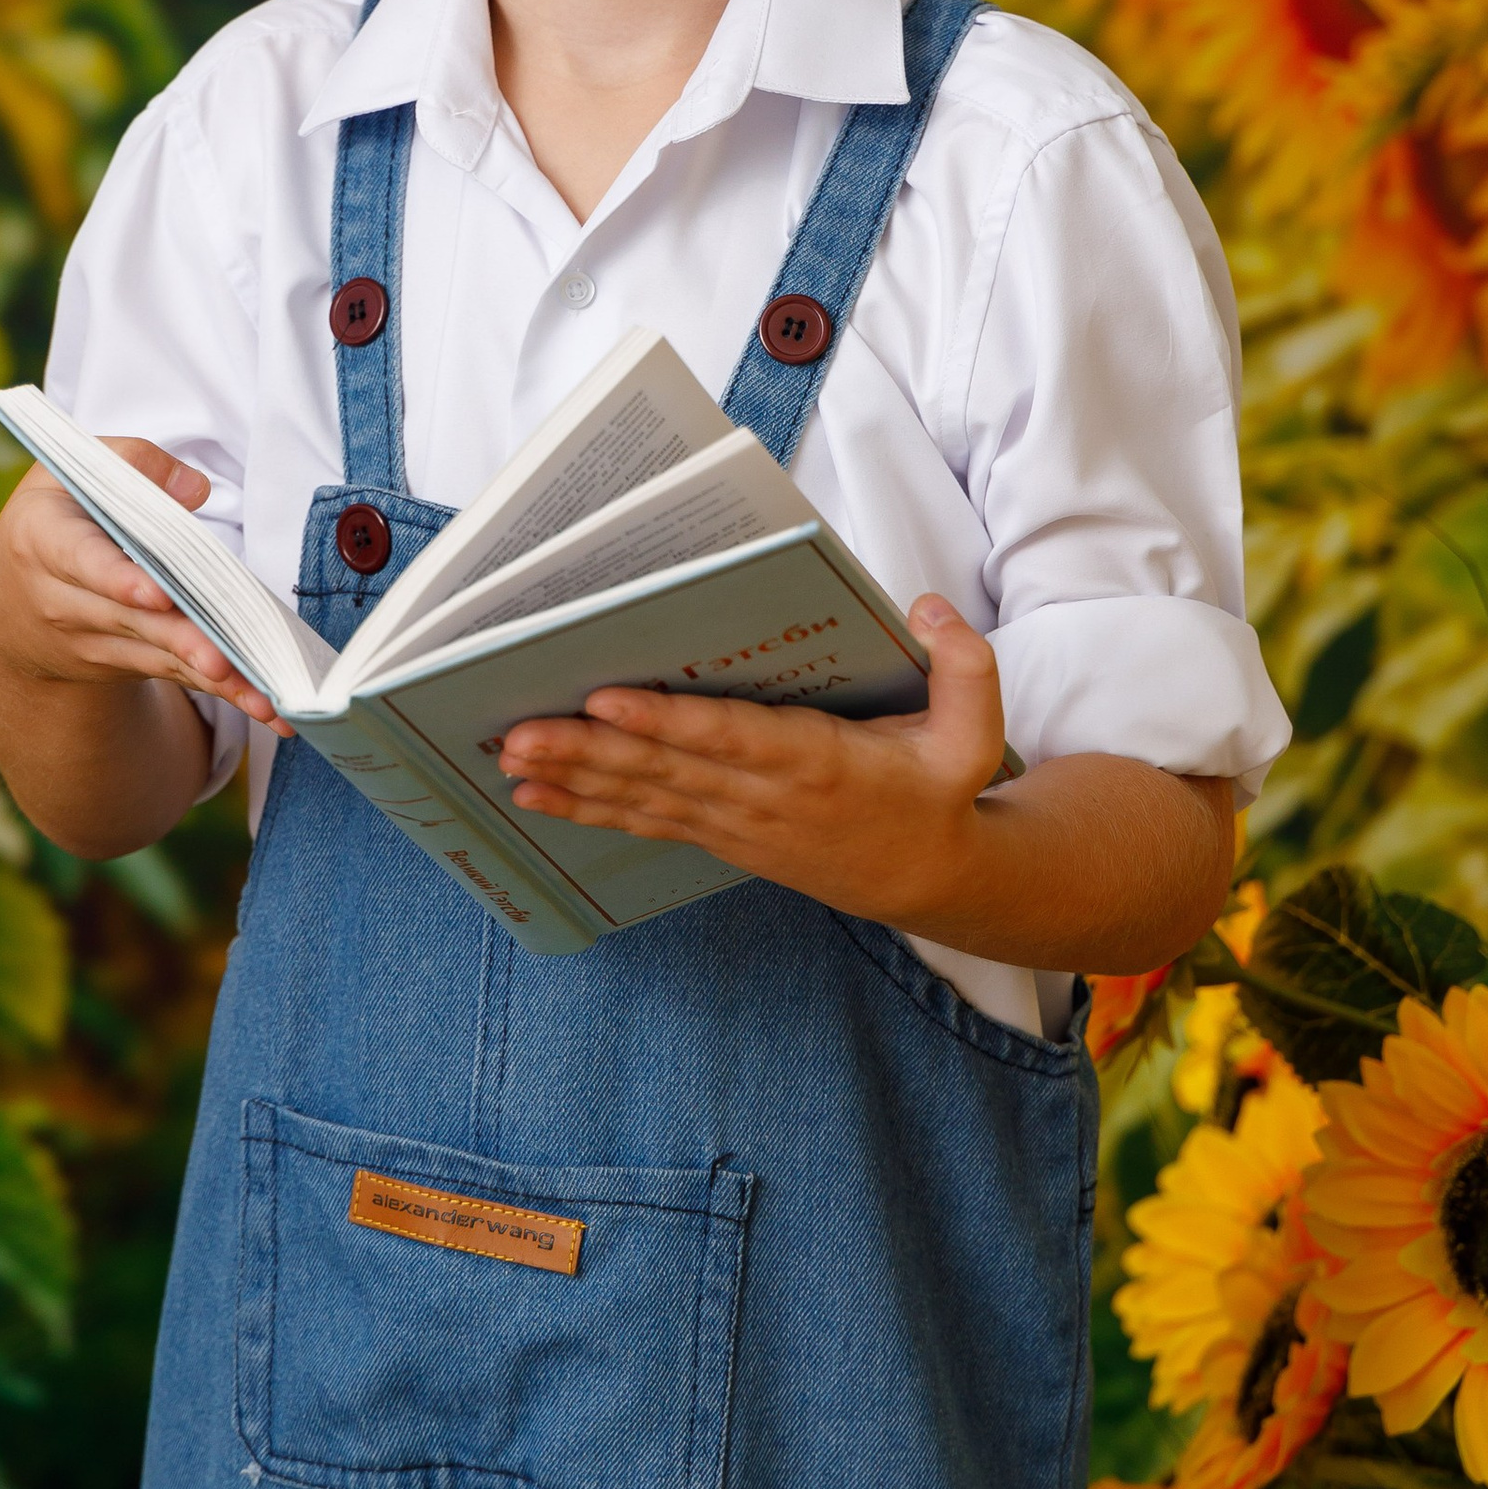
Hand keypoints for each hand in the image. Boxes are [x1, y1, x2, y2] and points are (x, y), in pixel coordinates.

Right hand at [0, 439, 289, 736]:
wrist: (8, 605)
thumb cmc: (55, 519)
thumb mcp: (73, 473)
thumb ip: (133, 462)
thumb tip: (194, 490)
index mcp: (43, 538)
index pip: (82, 560)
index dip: (119, 579)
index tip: (158, 595)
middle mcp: (60, 600)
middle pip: (130, 617)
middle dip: (181, 638)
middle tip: (223, 657)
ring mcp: (88, 640)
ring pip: (156, 655)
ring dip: (210, 675)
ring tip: (259, 695)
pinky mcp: (118, 664)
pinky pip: (171, 672)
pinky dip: (218, 688)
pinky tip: (261, 703)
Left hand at [498, 594, 1237, 968]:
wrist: (933, 879)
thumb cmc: (941, 793)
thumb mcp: (977, 736)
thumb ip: (965, 667)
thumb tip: (927, 608)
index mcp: (819, 763)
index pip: (732, 738)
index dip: (666, 724)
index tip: (608, 702)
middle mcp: (766, 797)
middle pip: (667, 770)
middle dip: (589, 751)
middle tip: (521, 730)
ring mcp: (738, 823)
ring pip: (645, 797)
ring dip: (574, 780)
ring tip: (510, 761)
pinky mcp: (723, 836)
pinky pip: (648, 821)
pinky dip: (590, 810)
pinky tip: (537, 797)